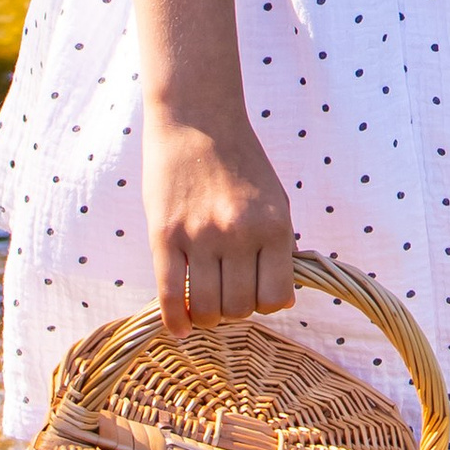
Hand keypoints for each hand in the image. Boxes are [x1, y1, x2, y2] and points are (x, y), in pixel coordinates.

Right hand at [142, 109, 295, 333]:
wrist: (197, 121)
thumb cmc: (241, 163)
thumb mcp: (276, 200)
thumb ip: (281, 247)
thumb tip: (285, 300)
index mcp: (274, 225)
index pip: (277, 297)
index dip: (267, 304)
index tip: (256, 293)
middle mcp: (239, 233)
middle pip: (241, 307)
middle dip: (236, 310)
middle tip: (228, 295)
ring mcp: (200, 236)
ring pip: (208, 308)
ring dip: (209, 316)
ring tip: (205, 304)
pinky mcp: (164, 235)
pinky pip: (170, 295)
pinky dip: (176, 320)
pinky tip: (179, 328)